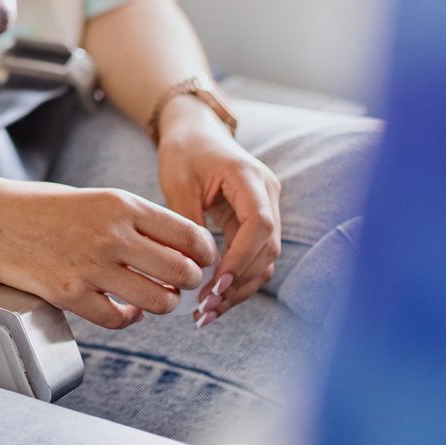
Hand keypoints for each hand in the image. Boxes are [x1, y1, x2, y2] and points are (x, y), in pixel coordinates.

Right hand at [0, 179, 214, 330]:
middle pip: (182, 272)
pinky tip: (123, 309)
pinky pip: (119, 319)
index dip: (203, 253)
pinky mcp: (70, 294)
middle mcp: (112, 234)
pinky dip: (127, 318)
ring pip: (159, 301)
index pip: (189, 235)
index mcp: (121, 204)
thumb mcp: (94, 198)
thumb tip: (178, 249)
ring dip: (162, 303)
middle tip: (177, 282)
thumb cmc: (40, 206)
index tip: (199, 260)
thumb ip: (134, 221)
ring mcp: (91, 267)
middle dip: (186, 281)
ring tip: (152, 296)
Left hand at [155, 104, 281, 325]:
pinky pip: (254, 256)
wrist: (195, 131)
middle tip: (206, 308)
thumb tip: (194, 265)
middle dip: (239, 282)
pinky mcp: (256, 222)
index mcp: (249, 178)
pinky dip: (237, 279)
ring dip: (239, 289)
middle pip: (267, 249)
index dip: (242, 258)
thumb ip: (187, 220)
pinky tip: (214, 299)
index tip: (217, 284)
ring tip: (207, 312)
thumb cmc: (184, 150)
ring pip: (264, 259)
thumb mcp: (178, 180)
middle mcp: (266, 194)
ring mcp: (266, 208)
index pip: (260, 224)